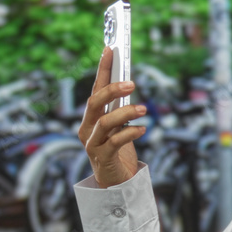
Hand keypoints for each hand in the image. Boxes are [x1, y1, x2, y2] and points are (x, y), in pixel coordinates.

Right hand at [77, 46, 146, 187]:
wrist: (116, 182)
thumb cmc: (119, 151)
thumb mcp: (120, 126)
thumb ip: (121, 109)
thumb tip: (129, 84)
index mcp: (91, 117)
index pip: (95, 89)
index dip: (102, 69)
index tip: (110, 50)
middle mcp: (87, 128)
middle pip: (94, 103)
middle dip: (112, 90)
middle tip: (131, 83)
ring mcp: (92, 143)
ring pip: (104, 122)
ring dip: (125, 113)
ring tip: (143, 109)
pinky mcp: (102, 158)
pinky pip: (114, 142)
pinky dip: (130, 133)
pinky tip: (143, 129)